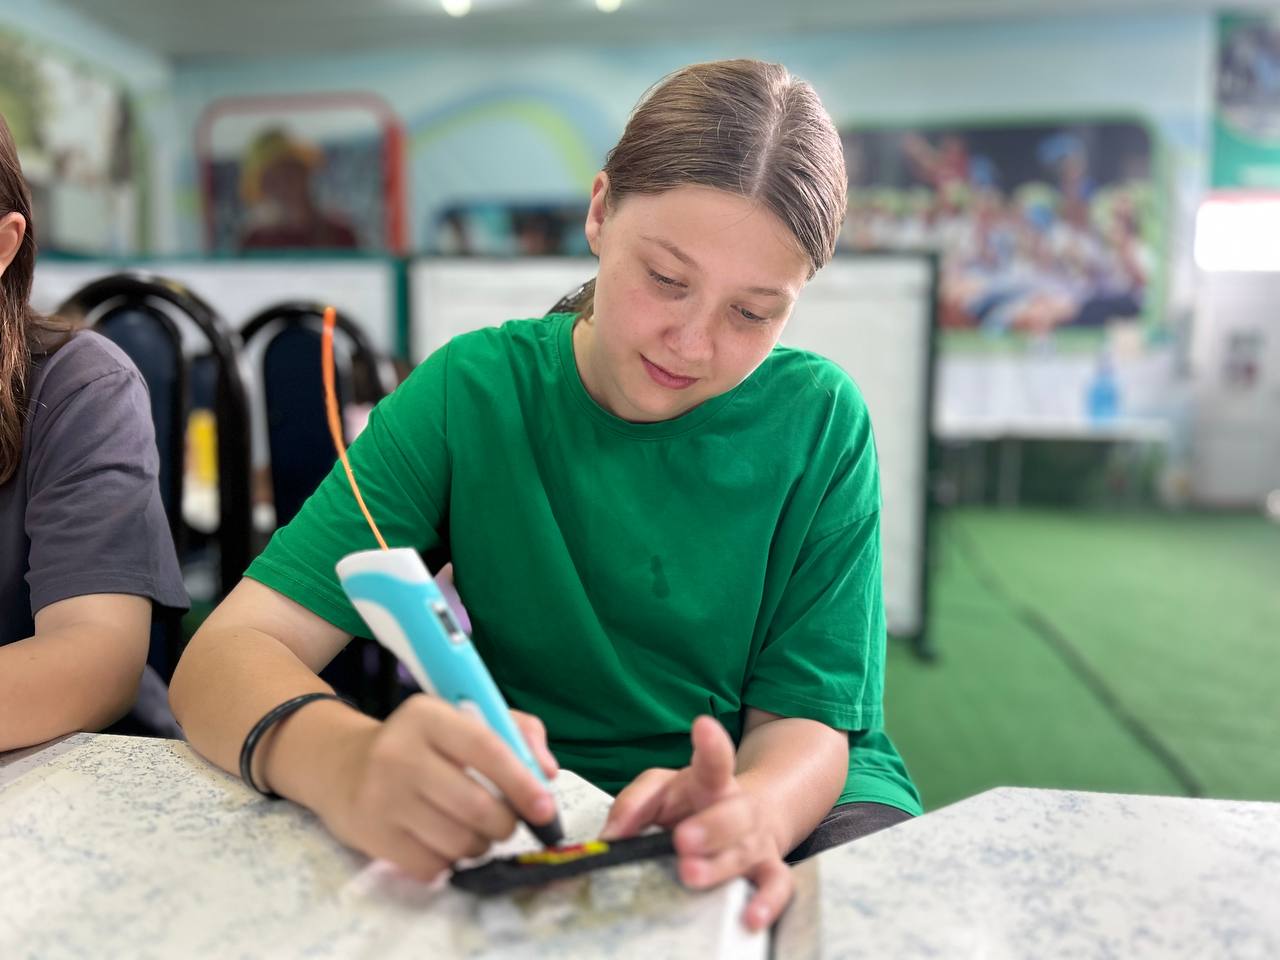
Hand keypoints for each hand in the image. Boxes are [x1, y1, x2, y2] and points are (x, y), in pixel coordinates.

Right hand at [320, 695, 558, 881]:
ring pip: (458, 841)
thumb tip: (546, 774)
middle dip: (505, 823)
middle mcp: (399, 752)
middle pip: (476, 805)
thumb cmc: (422, 744)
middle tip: (506, 823)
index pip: (486, 749)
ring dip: (480, 845)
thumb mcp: (463, 721)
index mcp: (428, 716)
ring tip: (475, 832)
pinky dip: (449, 862)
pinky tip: (442, 842)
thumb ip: (516, 734)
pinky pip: (431, 866)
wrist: (344, 767)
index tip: (545, 809)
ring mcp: (381, 796)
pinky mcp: (370, 834)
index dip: (522, 783)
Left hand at [600, 715, 791, 930]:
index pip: (713, 760)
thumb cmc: (696, 802)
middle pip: (733, 812)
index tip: (703, 727)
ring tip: (691, 874)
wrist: (751, 817)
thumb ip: (633, 804)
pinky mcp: (767, 870)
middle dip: (710, 826)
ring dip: (719, 865)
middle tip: (682, 838)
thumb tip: (607, 835)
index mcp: (712, 782)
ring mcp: (756, 841)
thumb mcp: (662, 791)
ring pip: (746, 850)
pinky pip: (775, 887)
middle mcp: (739, 809)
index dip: (711, 744)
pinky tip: (750, 916)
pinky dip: (766, 903)